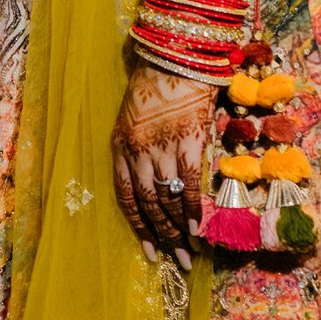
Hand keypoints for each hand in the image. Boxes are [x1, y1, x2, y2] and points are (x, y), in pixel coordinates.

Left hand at [111, 63, 214, 268]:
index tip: (151, 253)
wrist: (175, 57)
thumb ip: (138, 150)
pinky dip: (194, 210)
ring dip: (179, 230)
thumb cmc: (154, 86)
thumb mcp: (133, 119)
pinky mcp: (187, 142)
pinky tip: (200, 228)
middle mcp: (137, 152)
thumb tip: (157, 185)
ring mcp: (162, 148)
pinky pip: (189, 185)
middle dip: (163, 237)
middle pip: (149, 205)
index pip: (126, 198)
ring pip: (168, 200)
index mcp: (120, 147)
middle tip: (177, 262)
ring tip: (191, 252)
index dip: (139, 228)